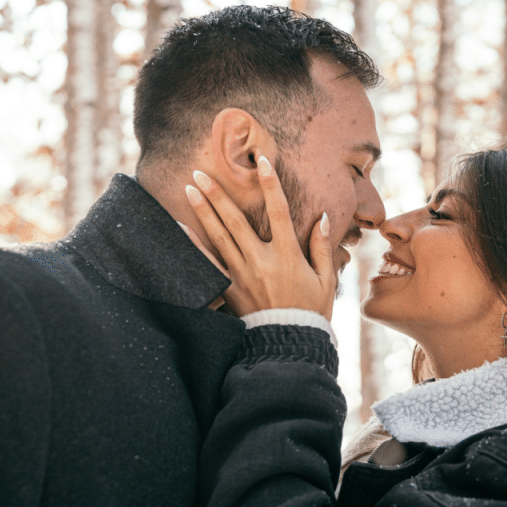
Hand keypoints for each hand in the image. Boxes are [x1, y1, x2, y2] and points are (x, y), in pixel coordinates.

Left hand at [185, 157, 335, 319]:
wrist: (289, 345)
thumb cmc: (311, 312)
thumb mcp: (326, 279)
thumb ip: (321, 247)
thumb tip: (321, 217)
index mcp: (287, 256)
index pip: (279, 211)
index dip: (271, 184)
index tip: (262, 161)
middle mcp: (261, 261)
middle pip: (236, 220)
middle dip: (218, 194)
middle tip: (200, 172)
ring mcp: (242, 275)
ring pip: (219, 237)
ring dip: (203, 211)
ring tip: (190, 188)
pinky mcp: (230, 290)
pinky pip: (208, 264)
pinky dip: (193, 246)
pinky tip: (180, 227)